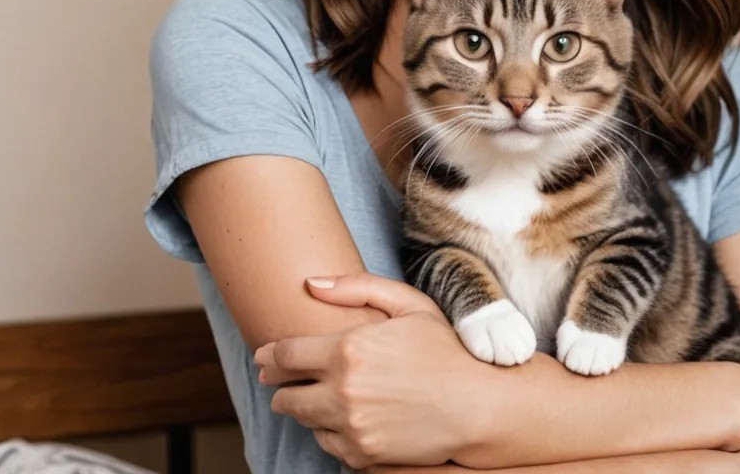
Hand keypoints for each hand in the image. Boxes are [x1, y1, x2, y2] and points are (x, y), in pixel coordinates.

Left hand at [254, 272, 491, 470]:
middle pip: (286, 395)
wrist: (475, 404)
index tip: (264, 356)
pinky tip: (346, 417)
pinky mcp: (361, 455)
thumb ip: (356, 287)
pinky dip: (330, 431)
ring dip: (306, 408)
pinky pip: (327, 444)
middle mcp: (342, 392)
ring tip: (321, 395)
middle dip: (281, 385)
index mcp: (348, 349)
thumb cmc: (443, 349)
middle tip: (283, 379)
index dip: (270, 355)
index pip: (286, 355)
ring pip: (304, 421)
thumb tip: (311, 284)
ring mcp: (350, 428)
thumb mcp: (408, 304)